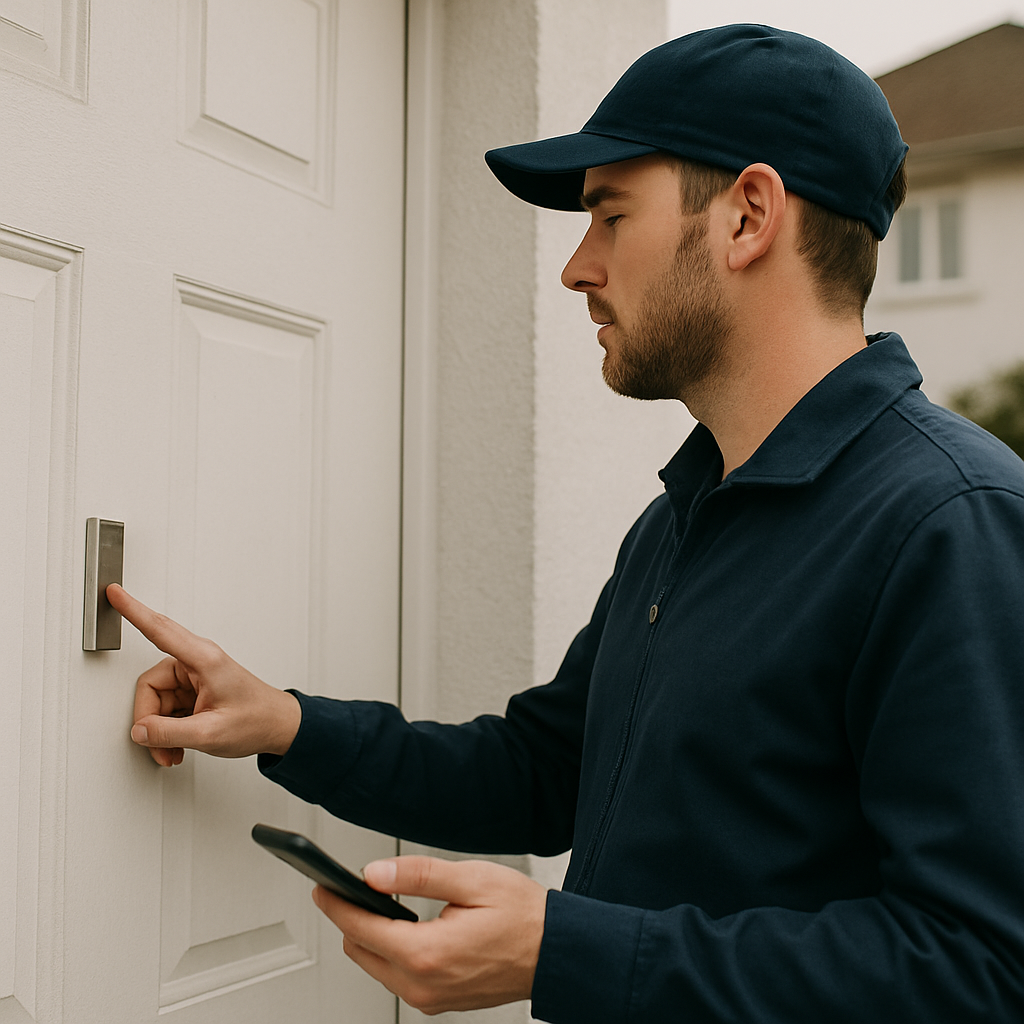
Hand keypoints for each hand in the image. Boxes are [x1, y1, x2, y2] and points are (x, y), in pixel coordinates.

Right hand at [107, 584, 301, 766]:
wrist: (277, 726)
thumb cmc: (256, 721)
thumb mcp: (211, 734)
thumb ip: (170, 734)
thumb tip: (140, 731)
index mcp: (204, 659)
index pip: (160, 630)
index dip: (133, 611)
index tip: (114, 592)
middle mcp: (196, 661)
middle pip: (149, 686)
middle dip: (150, 721)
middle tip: (161, 747)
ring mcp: (193, 674)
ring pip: (156, 701)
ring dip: (161, 731)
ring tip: (175, 750)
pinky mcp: (192, 687)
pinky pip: (165, 707)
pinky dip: (168, 729)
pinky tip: (179, 744)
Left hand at [313, 855, 546, 1014]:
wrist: (556, 952)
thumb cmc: (524, 916)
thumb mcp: (471, 880)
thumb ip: (418, 875)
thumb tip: (374, 874)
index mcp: (428, 954)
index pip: (361, 928)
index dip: (337, 904)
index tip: (321, 887)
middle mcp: (424, 985)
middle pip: (361, 951)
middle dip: (352, 918)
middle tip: (352, 887)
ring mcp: (431, 998)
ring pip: (377, 967)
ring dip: (372, 936)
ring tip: (382, 902)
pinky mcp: (439, 1001)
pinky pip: (399, 978)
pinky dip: (393, 952)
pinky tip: (406, 927)